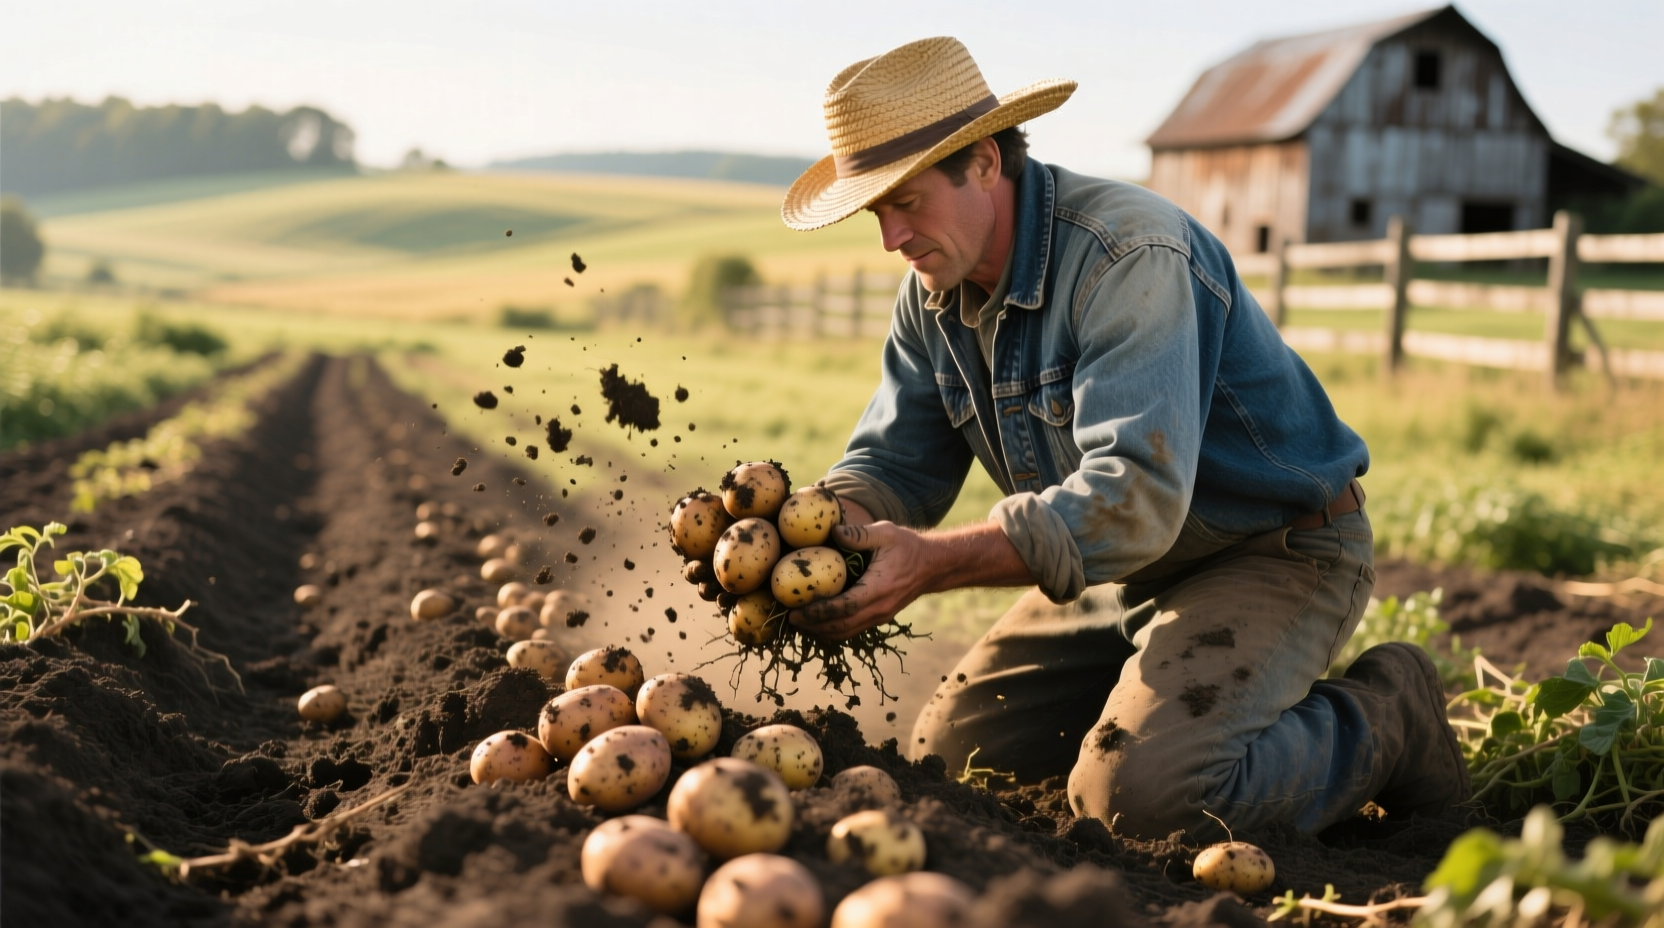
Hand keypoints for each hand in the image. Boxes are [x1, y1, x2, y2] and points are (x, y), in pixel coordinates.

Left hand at [788, 521, 929, 641]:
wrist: (933, 565)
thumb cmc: (908, 546)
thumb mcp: (885, 533)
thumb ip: (859, 534)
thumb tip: (833, 532)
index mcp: (878, 589)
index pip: (844, 607)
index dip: (818, 612)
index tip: (796, 611)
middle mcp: (879, 608)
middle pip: (842, 626)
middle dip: (814, 626)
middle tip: (790, 619)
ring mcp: (881, 616)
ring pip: (847, 632)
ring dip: (822, 632)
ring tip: (801, 624)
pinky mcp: (880, 617)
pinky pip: (854, 629)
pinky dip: (835, 630)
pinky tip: (820, 624)